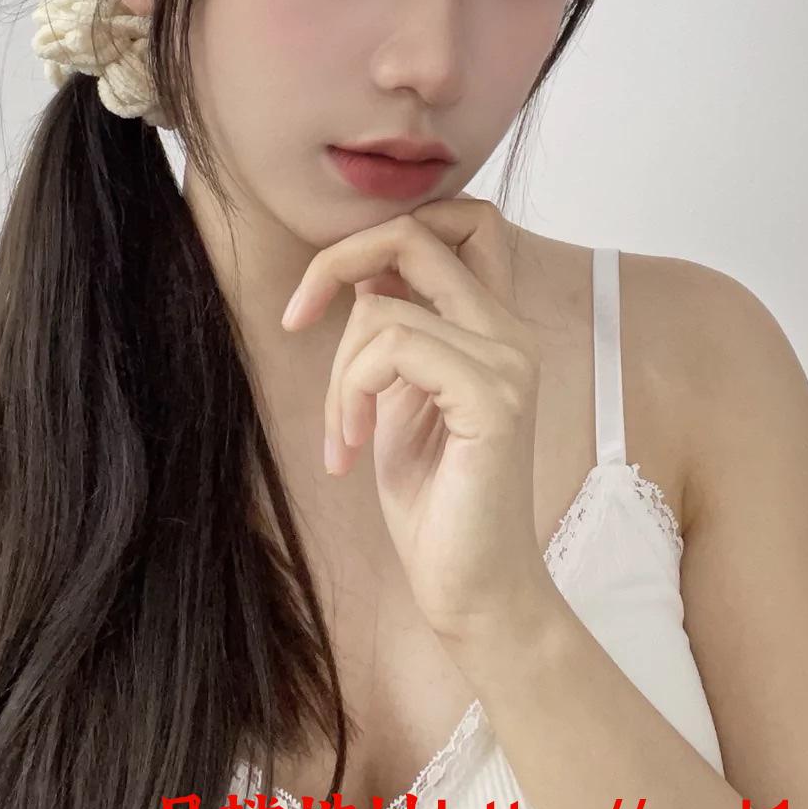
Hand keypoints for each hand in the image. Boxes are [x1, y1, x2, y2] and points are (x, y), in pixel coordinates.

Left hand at [280, 197, 556, 643]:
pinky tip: (351, 448)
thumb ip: (396, 332)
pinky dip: (350, 394)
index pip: (464, 219)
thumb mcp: (399, 397)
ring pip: (381, 309)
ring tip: (341, 436)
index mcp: (494, 325)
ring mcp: (507, 360)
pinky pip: (391, 348)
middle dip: (336, 263)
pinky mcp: (491, 397)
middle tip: (297, 318)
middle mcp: (510, 330)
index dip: (387, 229)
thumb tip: (361, 275)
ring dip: (336, 374)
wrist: (472, 589)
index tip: (331, 289)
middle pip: (415, 233)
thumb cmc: (435, 501)